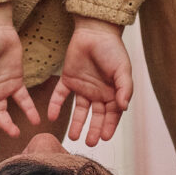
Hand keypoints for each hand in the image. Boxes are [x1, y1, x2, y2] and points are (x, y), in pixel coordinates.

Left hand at [53, 17, 134, 146]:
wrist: (95, 31)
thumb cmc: (113, 49)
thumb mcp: (123, 69)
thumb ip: (124, 88)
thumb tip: (124, 107)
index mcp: (113, 92)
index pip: (112, 114)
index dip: (109, 126)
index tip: (104, 138)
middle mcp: (98, 93)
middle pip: (95, 116)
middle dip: (93, 130)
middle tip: (89, 143)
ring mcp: (82, 88)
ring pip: (79, 110)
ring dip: (76, 123)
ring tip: (72, 137)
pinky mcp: (68, 80)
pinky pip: (60, 96)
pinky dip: (55, 105)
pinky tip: (51, 116)